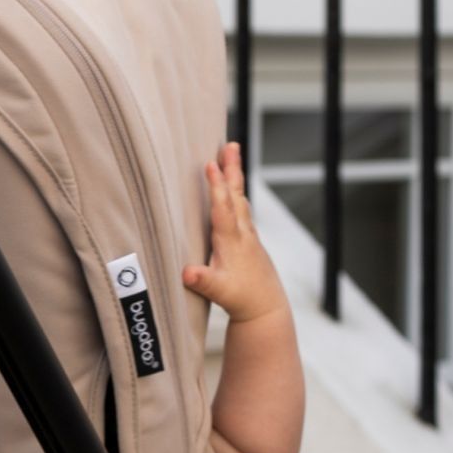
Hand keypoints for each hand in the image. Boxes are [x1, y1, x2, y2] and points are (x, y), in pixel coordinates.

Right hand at [181, 142, 287, 324]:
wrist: (265, 307)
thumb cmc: (241, 299)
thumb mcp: (219, 293)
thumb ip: (203, 281)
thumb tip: (187, 273)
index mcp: (232, 242)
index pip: (222, 209)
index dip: (216, 187)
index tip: (211, 164)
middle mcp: (243, 234)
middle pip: (236, 195)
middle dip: (232, 169)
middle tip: (230, 144)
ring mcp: (248, 235)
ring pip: (240, 199)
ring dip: (235, 177)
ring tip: (231, 156)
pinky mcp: (249, 240)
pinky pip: (241, 209)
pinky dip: (236, 193)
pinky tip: (234, 190)